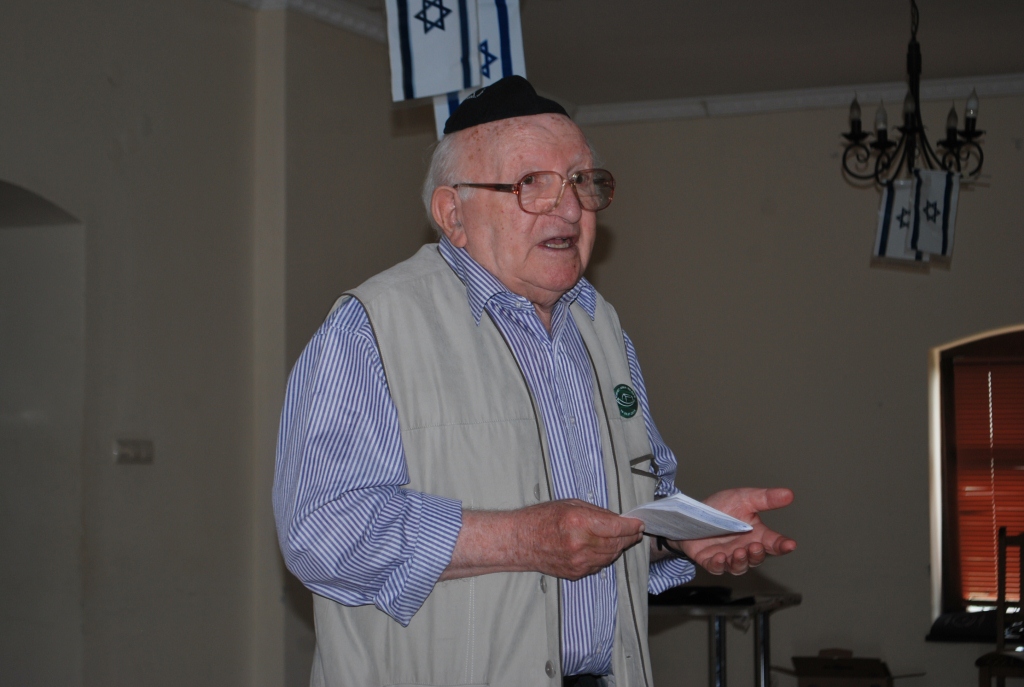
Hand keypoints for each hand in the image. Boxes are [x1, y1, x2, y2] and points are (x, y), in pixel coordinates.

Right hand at [516, 500, 645, 579]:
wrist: (520, 541)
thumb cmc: (542, 518)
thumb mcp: (570, 504)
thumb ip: (596, 512)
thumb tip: (617, 520)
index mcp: (579, 522)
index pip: (616, 527)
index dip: (631, 526)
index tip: (639, 524)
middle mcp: (580, 544)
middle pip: (617, 544)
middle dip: (628, 537)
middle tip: (634, 532)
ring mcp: (578, 562)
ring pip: (610, 557)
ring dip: (619, 548)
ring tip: (620, 539)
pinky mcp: (575, 573)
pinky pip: (599, 566)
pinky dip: (605, 557)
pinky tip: (602, 548)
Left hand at [678, 488, 795, 574]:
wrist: (691, 512)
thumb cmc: (721, 507)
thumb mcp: (744, 498)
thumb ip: (765, 498)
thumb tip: (789, 494)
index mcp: (756, 534)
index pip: (774, 543)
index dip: (783, 545)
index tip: (790, 544)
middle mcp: (744, 548)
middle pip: (756, 558)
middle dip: (757, 554)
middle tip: (755, 546)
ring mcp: (727, 557)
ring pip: (739, 567)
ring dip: (740, 561)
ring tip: (739, 552)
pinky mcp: (710, 561)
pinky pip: (716, 568)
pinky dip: (719, 565)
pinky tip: (719, 557)